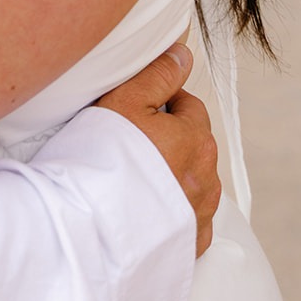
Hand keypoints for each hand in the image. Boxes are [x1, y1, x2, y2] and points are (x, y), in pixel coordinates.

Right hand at [96, 44, 220, 257]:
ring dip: (173, 175)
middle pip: (193, 144)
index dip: (162, 102)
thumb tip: (182, 54)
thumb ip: (158, 73)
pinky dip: (172, 211)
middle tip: (131, 141)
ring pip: (193, 182)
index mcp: (197, 138)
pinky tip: (145, 208)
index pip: (189, 105)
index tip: (136, 108)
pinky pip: (188, 220)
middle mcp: (208, 177)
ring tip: (134, 176)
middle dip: (170, 138)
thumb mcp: (125, 99)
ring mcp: (200, 215)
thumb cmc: (105, 160)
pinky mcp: (190, 246)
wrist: (92, 228)